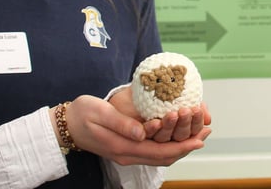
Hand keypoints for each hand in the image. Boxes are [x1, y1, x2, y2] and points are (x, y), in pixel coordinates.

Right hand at [63, 94, 211, 166]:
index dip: (181, 146)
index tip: (199, 139)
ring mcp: (127, 153)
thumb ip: (122, 124)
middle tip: (206, 134)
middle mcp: (128, 154)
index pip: (159, 151)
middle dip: (186, 146)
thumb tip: (143, 132)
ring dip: (179, 146)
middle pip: (164, 156)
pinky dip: (168, 143)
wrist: (65, 126)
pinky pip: (152, 150)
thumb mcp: (100, 114)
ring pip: (159, 155)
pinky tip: (176, 133)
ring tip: (197, 133)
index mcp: (123, 147)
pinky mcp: (126, 147)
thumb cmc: (82, 115)